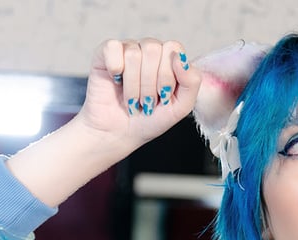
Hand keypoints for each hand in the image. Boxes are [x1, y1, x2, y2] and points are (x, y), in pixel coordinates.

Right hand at [77, 38, 201, 152]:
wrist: (119, 134)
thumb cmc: (149, 120)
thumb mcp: (180, 107)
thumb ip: (191, 82)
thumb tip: (180, 58)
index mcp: (169, 58)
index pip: (173, 49)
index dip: (168, 76)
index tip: (162, 97)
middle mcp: (149, 50)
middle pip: (153, 49)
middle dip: (149, 84)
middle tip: (145, 102)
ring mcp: (127, 49)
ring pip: (133, 54)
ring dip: (133, 86)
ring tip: (132, 100)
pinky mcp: (105, 53)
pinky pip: (112, 47)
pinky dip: (115, 68)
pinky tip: (115, 81)